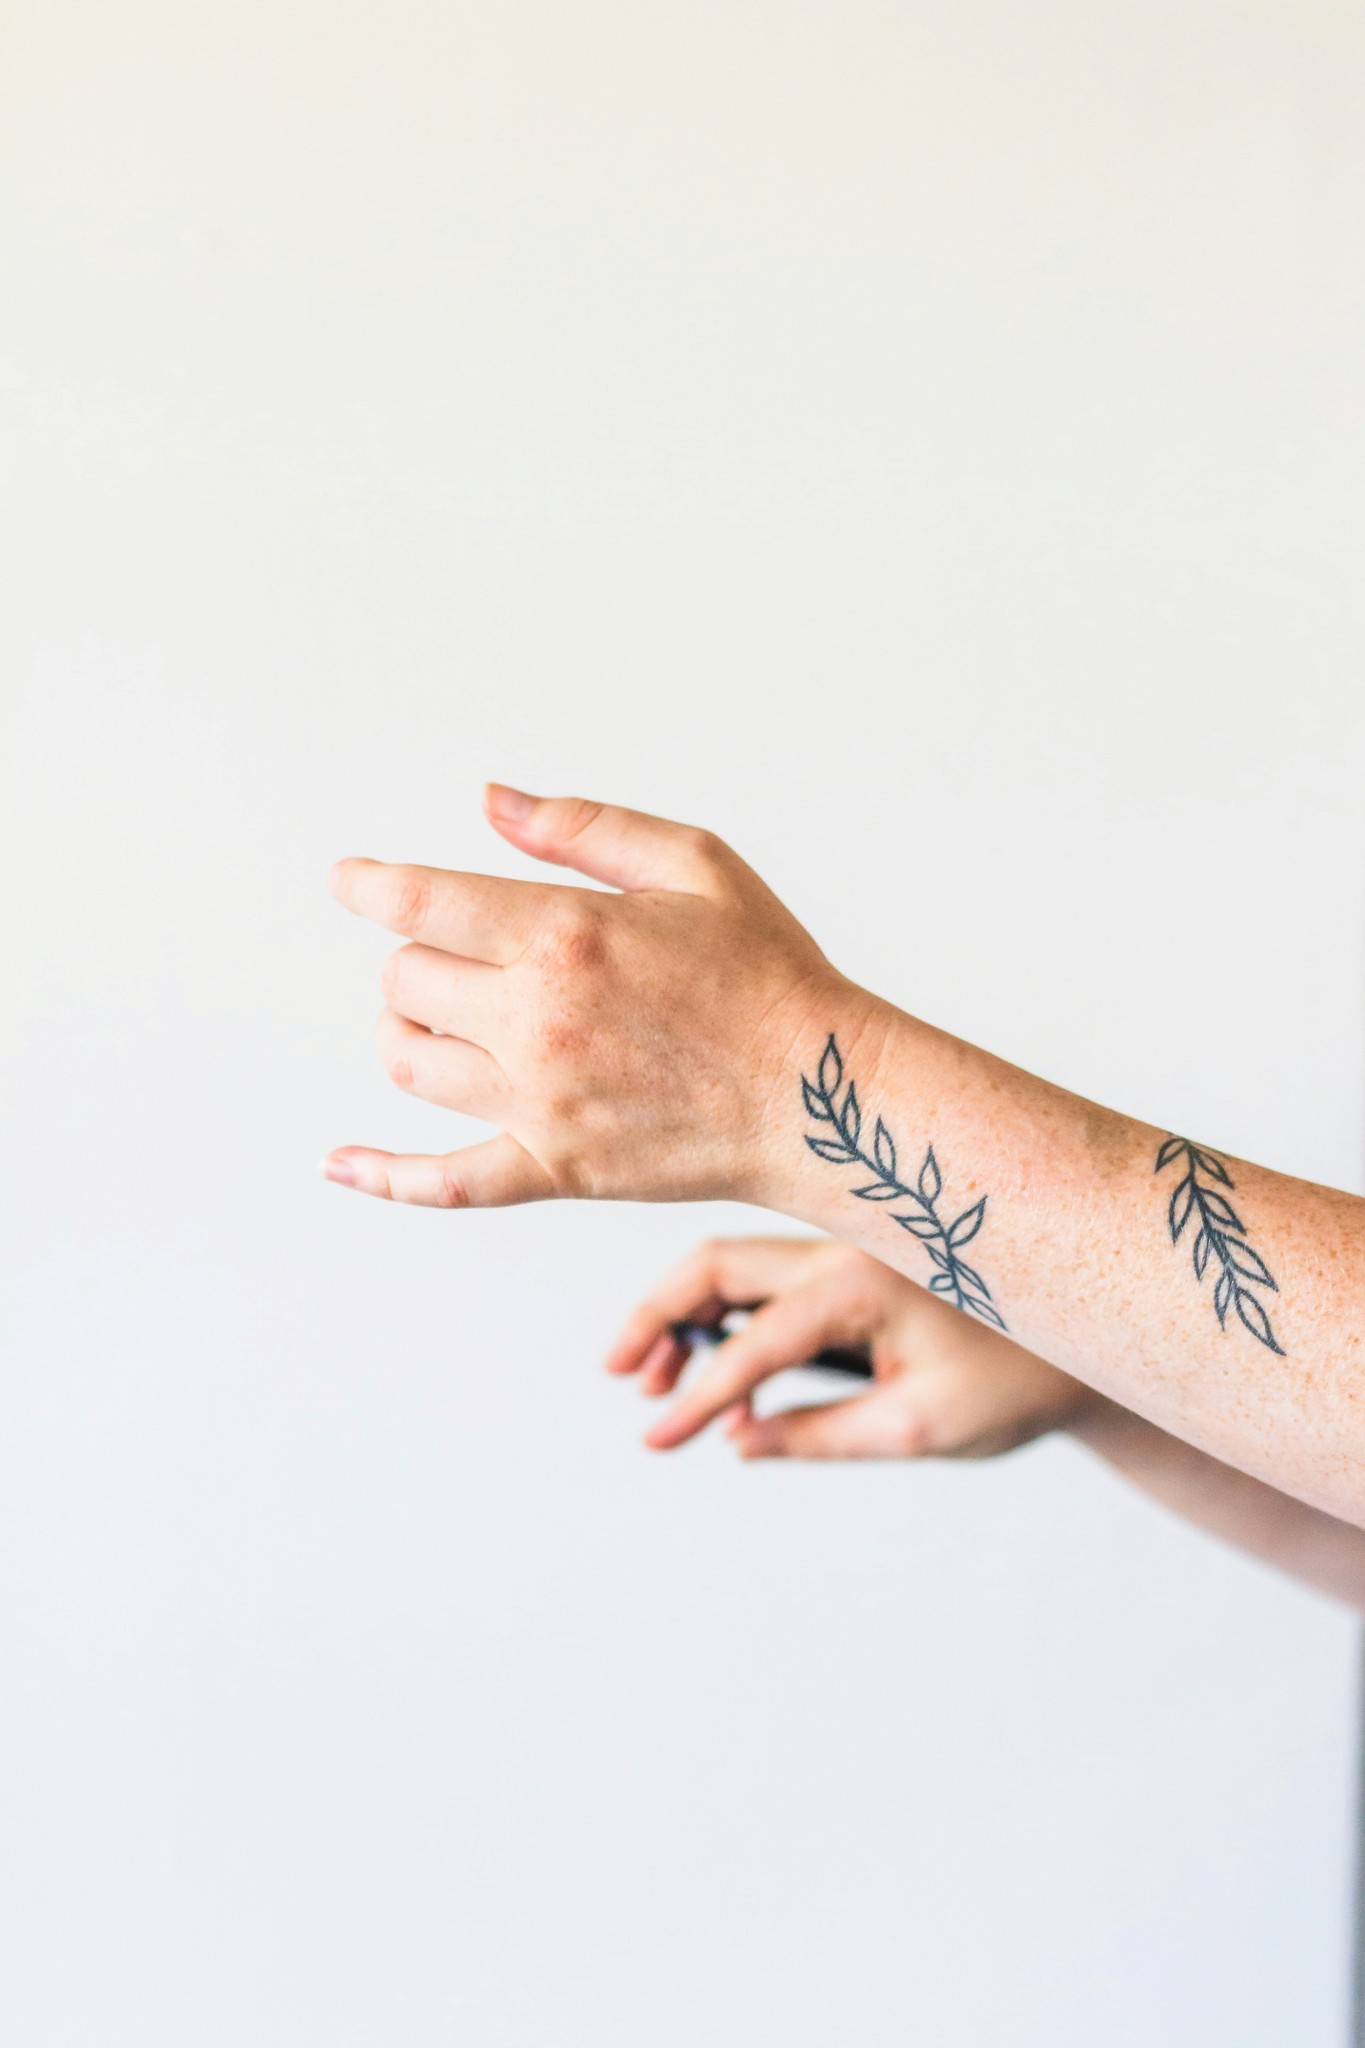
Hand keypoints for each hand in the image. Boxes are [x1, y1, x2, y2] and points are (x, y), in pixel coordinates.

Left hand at [325, 787, 857, 1209]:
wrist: (822, 1092)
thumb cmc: (769, 972)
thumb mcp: (694, 863)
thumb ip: (583, 825)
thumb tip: (489, 800)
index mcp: (567, 936)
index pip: (419, 902)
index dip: (367, 884)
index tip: (349, 879)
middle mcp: (539, 1022)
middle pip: (407, 979)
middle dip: (419, 954)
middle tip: (463, 950)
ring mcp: (541, 1104)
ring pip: (410, 1062)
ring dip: (407, 1028)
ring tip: (439, 1015)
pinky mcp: (556, 1168)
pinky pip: (444, 1182)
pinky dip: (381, 1176)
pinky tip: (337, 1162)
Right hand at [607, 1236, 1097, 1457]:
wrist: (1084, 1343)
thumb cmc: (1018, 1382)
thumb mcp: (920, 1427)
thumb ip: (821, 1434)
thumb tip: (738, 1439)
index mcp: (862, 1283)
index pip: (752, 1342)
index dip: (697, 1397)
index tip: (658, 1441)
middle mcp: (846, 1246)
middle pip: (719, 1261)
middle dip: (658, 1313)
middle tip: (619, 1375)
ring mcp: (848, 1246)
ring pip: (737, 1261)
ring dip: (685, 1312)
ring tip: (656, 1381)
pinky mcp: (853, 1263)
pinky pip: (769, 1275)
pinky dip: (726, 1312)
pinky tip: (718, 1370)